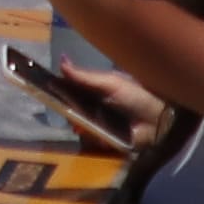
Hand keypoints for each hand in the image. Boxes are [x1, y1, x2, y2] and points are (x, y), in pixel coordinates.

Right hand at [11, 54, 162, 156]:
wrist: (161, 116)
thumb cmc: (136, 93)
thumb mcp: (109, 82)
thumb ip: (84, 76)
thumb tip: (60, 61)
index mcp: (90, 91)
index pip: (66, 91)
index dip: (55, 91)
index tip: (42, 89)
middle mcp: (91, 108)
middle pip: (69, 110)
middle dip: (66, 111)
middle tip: (69, 112)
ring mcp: (98, 126)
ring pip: (79, 127)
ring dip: (82, 126)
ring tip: (87, 124)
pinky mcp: (107, 142)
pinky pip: (93, 141)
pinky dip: (95, 139)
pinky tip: (101, 135)